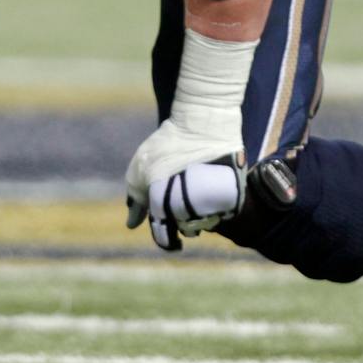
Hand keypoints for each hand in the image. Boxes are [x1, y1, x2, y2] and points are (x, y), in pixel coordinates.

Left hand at [125, 116, 246, 251]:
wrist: (202, 123)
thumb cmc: (167, 144)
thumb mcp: (140, 170)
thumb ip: (136, 201)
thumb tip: (131, 226)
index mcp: (161, 205)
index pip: (163, 237)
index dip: (165, 239)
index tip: (171, 239)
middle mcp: (186, 210)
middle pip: (186, 230)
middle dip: (182, 221)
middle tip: (183, 196)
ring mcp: (211, 204)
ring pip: (206, 223)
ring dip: (201, 213)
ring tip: (197, 188)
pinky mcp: (231, 198)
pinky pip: (222, 212)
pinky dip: (217, 205)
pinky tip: (210, 186)